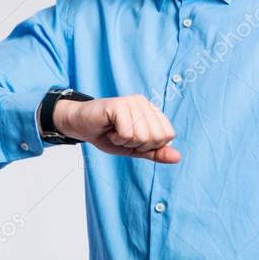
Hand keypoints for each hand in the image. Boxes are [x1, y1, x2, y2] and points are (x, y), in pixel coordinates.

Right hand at [53, 94, 180, 163]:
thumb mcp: (135, 148)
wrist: (81, 126)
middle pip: (157, 137)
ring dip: (125, 142)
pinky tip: (110, 129)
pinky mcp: (120, 105)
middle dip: (138, 144)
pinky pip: (127, 133)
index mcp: (152, 111)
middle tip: (123, 136)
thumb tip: (177, 157)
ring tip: (116, 132)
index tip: (134, 139)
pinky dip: (117, 138)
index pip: (168, 135)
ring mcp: (133, 102)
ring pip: (142, 136)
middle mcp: (145, 103)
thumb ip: (156, 152)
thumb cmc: (107, 135)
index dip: (150, 145)